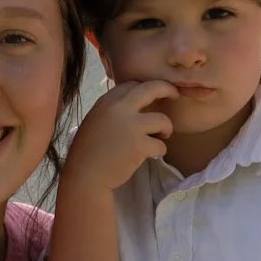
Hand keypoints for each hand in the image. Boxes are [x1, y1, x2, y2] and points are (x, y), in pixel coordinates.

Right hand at [62, 80, 176, 193]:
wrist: (84, 176)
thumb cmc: (87, 152)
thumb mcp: (95, 120)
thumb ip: (113, 111)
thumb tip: (134, 105)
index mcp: (106, 101)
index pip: (132, 85)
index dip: (144, 90)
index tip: (150, 97)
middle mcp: (119, 109)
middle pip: (152, 88)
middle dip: (167, 89)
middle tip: (175, 95)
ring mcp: (131, 126)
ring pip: (163, 120)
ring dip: (166, 129)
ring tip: (161, 137)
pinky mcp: (139, 146)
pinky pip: (161, 145)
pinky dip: (159, 151)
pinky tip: (152, 155)